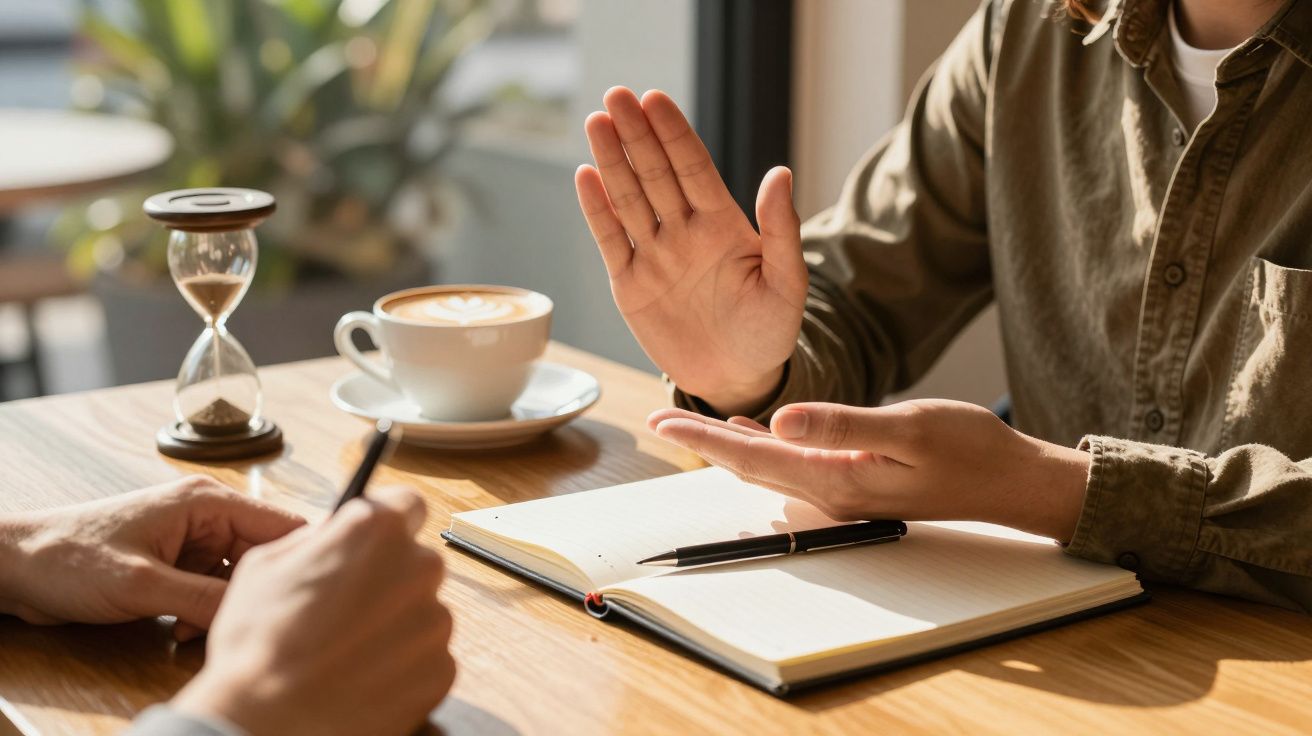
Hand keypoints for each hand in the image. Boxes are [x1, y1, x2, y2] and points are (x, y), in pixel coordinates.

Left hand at [0, 475, 303, 636]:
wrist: (15, 568)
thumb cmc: (68, 558)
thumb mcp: (143, 586)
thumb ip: (204, 598)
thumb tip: (256, 611)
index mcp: (207, 502)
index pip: (282, 525)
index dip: (298, 559)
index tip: (306, 594)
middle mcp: (206, 515)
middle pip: (262, 557)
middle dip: (249, 595)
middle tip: (231, 624)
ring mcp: (191, 539)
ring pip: (236, 578)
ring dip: (221, 608)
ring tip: (189, 629)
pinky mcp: (176, 562)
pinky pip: (210, 588)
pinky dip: (202, 612)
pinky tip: (178, 627)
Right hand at [172, 485, 454, 735]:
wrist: (268, 724)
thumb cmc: (258, 644)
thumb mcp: (265, 565)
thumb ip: (315, 538)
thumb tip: (336, 533)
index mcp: (377, 530)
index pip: (408, 505)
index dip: (388, 523)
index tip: (374, 543)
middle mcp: (419, 568)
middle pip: (416, 562)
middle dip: (388, 579)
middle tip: (347, 609)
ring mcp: (436, 621)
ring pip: (422, 611)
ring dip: (395, 625)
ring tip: (347, 651)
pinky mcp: (442, 668)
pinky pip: (427, 656)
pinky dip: (403, 665)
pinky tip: (363, 677)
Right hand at [575, 86, 807, 415]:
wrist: (737, 379)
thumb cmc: (769, 330)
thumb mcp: (786, 283)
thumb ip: (781, 230)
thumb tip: (781, 172)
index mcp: (723, 225)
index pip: (694, 169)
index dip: (674, 135)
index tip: (655, 100)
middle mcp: (684, 232)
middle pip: (655, 174)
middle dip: (636, 135)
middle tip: (616, 95)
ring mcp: (655, 255)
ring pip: (629, 199)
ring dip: (612, 161)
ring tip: (597, 122)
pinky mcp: (631, 284)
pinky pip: (611, 240)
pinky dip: (597, 210)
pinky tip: (586, 175)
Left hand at [649, 400, 1090, 541]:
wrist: (1011, 480)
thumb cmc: (968, 450)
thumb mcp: (906, 430)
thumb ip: (841, 426)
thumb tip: (779, 422)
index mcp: (835, 480)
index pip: (752, 458)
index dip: (703, 437)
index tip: (661, 419)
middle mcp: (830, 493)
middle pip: (749, 465)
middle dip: (701, 442)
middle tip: (657, 418)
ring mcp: (842, 490)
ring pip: (767, 466)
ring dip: (727, 445)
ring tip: (689, 424)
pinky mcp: (855, 479)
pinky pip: (793, 464)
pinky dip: (763, 446)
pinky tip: (752, 432)